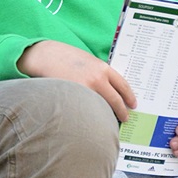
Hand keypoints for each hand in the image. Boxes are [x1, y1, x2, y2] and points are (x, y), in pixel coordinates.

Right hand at [18, 40, 136, 121]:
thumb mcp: (87, 60)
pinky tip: (91, 118)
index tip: (132, 104)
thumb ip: (98, 73)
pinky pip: (88, 109)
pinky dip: (91, 115)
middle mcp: (97, 79)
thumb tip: (107, 88)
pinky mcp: (75, 97)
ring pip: (103, 107)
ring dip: (107, 115)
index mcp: (102, 68)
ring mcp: (86, 89)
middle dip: (122, 111)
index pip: (123, 85)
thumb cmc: (65, 57)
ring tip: (108, 121)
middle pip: (115, 100)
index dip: (129, 96)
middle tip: (125, 117)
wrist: (45, 55)